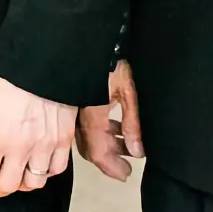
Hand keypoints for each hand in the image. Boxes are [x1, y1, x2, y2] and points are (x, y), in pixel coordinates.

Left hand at [0, 68, 73, 198]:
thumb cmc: (6, 73)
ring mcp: (45, 145)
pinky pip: (56, 170)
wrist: (42, 57)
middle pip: (8, 186)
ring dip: (21, 184)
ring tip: (14, 174)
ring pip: (34, 183)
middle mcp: (21, 147)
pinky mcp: (64, 140)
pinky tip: (37, 165)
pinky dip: (45, 173)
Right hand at [76, 60, 142, 180]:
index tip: (127, 174)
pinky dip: (102, 133)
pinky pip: (85, 126)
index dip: (112, 168)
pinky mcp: (75, 102)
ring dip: (107, 146)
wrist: (87, 37)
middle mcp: (78, 117)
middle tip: (128, 165)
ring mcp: (74, 110)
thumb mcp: (127, 91)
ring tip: (128, 146)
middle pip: (90, 150)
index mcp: (91, 117)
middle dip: (109, 160)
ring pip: (87, 139)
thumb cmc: (110, 61)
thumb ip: (132, 123)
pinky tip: (117, 128)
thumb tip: (138, 152)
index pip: (98, 153)